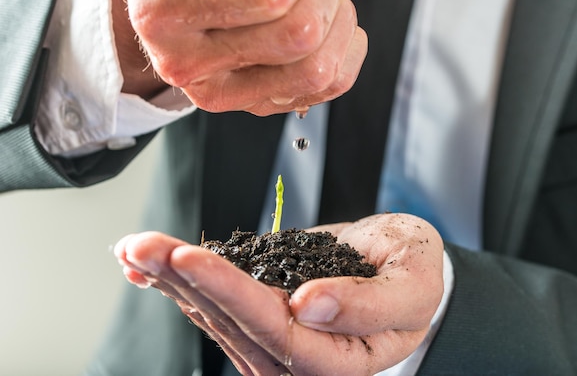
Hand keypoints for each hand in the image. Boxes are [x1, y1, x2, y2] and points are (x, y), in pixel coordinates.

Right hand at [112, 0, 366, 113]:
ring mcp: (227, 93)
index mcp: (167, 11)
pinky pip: (331, 85)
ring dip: (337, 18)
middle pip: (299, 35)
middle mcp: (190, 63)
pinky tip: (329, 21)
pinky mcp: (258, 105)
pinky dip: (346, 46)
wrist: (166, 6)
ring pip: (317, 69)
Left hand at [115, 214, 443, 374]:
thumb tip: (310, 306)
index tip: (190, 256)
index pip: (275, 329)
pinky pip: (215, 305)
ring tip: (134, 248)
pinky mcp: (260, 318)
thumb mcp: (413, 284)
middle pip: (232, 323)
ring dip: (171, 279)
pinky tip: (144, 268)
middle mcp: (298, 359)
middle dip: (184, 280)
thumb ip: (370, 304)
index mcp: (339, 359)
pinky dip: (178, 283)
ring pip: (215, 314)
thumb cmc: (414, 274)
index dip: (229, 292)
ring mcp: (274, 342)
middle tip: (142, 245)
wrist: (403, 268)